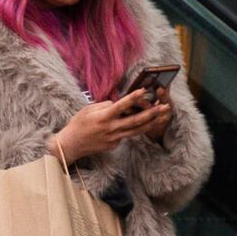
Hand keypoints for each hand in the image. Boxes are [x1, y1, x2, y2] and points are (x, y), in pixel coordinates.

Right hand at [52, 89, 168, 164]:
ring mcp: (114, 138)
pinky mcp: (114, 145)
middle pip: (136, 121)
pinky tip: (144, 123)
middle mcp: (111, 129)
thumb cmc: (77, 124)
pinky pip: (126, 135)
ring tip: (162, 116)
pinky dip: (135, 129)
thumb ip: (104, 105)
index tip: (144, 90)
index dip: (133, 98)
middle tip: (165, 107)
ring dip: (151, 123)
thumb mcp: (87, 109)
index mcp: (103, 117)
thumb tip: (117, 103)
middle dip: (152, 113)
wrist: (71, 145)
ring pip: (136, 130)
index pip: (121, 106)